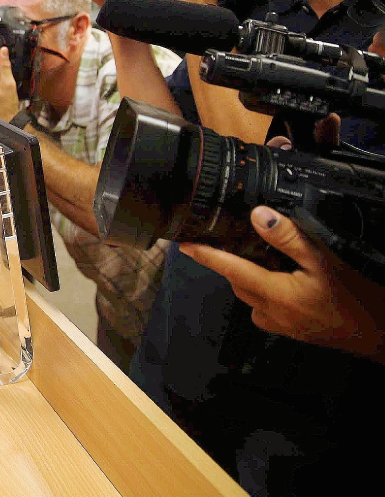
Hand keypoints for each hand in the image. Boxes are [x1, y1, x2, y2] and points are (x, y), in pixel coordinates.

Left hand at [180, 208, 384, 361]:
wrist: (379, 332)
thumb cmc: (356, 298)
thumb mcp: (324, 261)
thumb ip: (289, 238)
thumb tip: (259, 216)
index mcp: (275, 294)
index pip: (230, 270)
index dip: (205, 255)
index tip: (184, 244)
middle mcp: (269, 313)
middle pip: (237, 281)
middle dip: (230, 261)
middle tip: (228, 239)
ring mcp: (278, 324)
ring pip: (249, 294)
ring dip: (248, 276)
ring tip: (259, 254)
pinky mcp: (287, 330)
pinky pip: (263, 306)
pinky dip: (263, 289)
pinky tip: (281, 277)